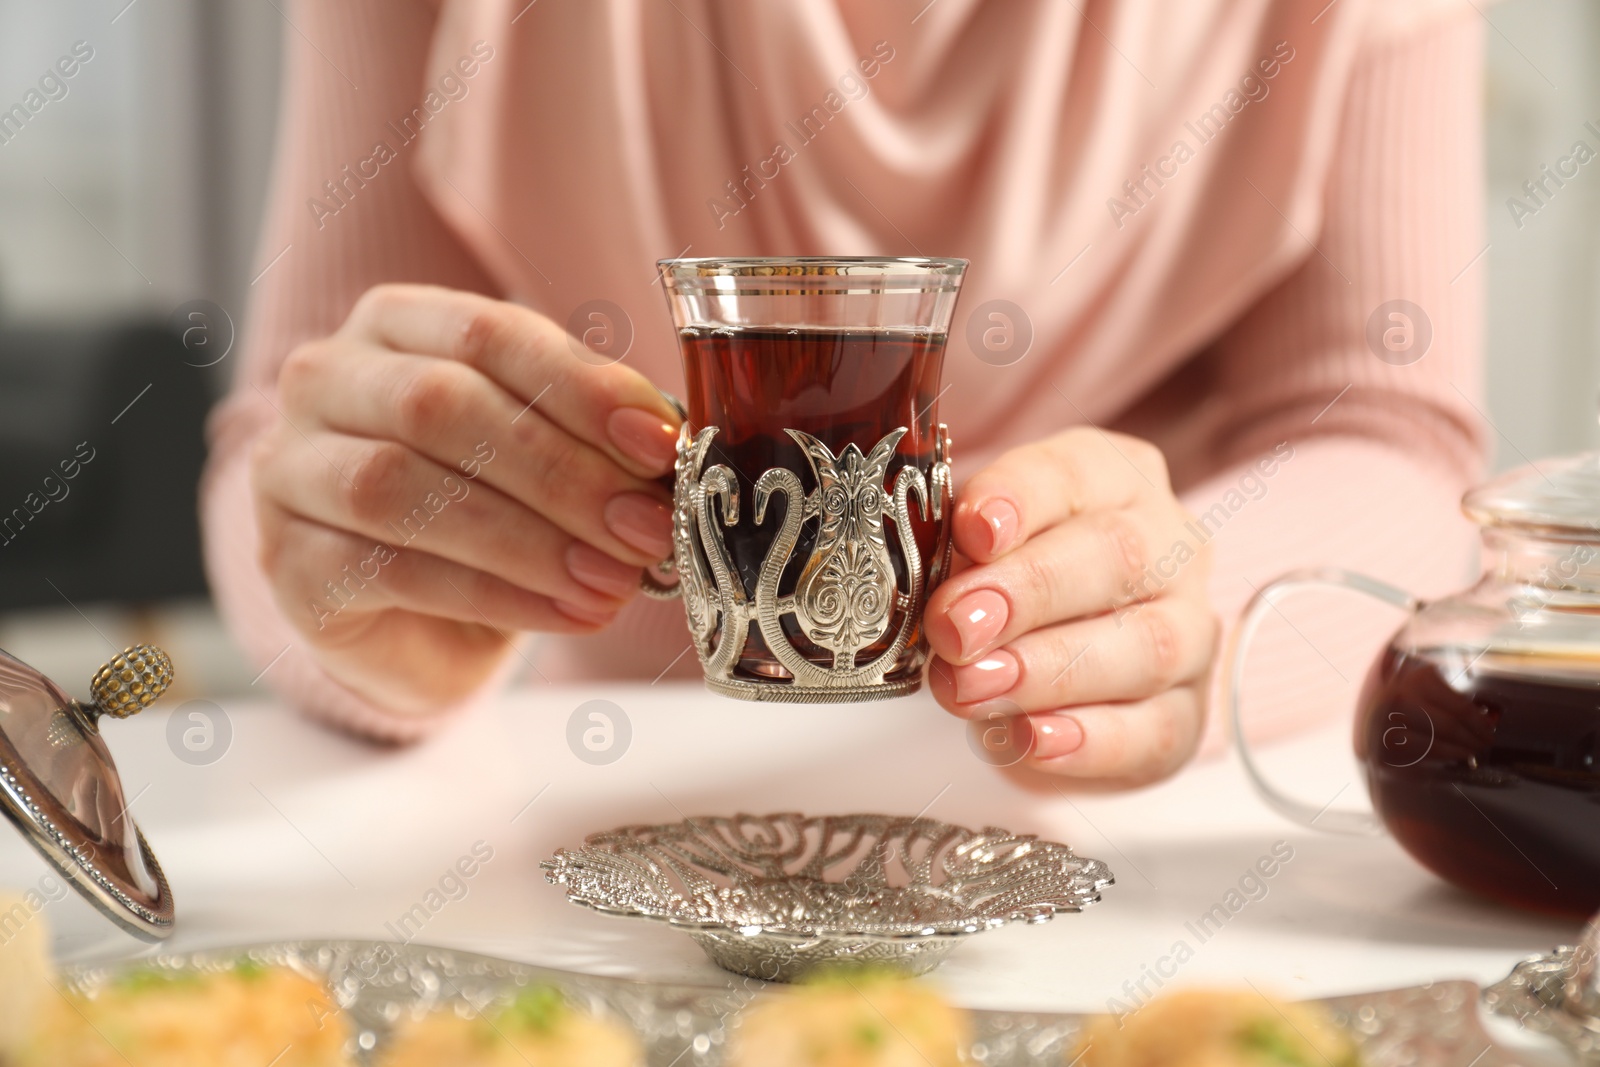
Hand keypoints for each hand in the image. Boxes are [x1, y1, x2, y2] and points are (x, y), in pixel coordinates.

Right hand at [250, 284, 681, 713]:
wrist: (417, 622)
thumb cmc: (488, 511)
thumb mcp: (547, 453)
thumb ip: (592, 433)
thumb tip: (666, 447)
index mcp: (395, 324)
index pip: (487, 333)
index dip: (580, 387)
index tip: (659, 443)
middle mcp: (324, 381)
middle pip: (442, 408)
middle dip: (561, 472)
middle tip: (645, 527)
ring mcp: (290, 471)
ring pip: (405, 488)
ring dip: (531, 540)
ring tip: (614, 580)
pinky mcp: (291, 564)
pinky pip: (392, 571)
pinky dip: (496, 593)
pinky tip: (567, 611)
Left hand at [925, 428, 1218, 786]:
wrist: (1042, 669)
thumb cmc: (1004, 587)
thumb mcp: (970, 550)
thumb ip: (957, 553)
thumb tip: (932, 584)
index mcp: (1113, 480)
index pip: (1075, 473)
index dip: (1021, 499)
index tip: (972, 532)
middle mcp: (1167, 546)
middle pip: (1119, 556)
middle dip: (1028, 593)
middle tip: (955, 629)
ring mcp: (1189, 631)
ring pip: (1146, 646)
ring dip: (1048, 671)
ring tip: (972, 690)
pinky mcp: (1187, 713)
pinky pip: (1156, 729)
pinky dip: (1091, 740)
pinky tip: (1032, 739)